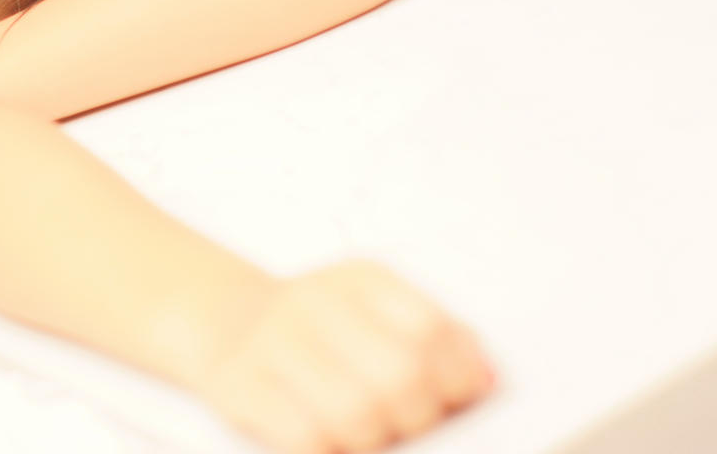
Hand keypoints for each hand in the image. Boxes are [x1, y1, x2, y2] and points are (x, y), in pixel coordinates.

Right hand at [190, 258, 496, 453]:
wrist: (230, 319)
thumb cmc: (321, 331)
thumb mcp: (378, 310)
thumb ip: (439, 338)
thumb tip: (486, 381)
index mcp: (362, 280)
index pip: (431, 329)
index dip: (457, 378)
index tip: (457, 400)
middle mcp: (315, 301)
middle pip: (398, 375)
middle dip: (418, 418)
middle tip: (412, 426)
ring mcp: (272, 340)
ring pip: (353, 413)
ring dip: (373, 441)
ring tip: (370, 436)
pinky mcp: (237, 383)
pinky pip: (303, 437)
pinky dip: (329, 450)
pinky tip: (331, 440)